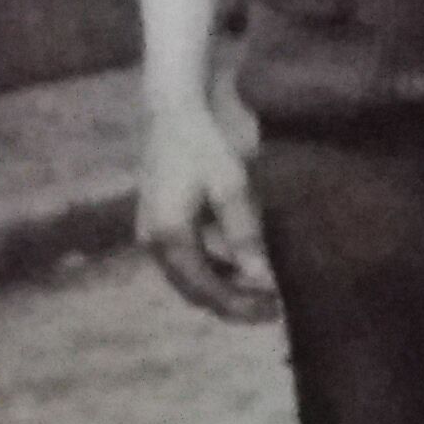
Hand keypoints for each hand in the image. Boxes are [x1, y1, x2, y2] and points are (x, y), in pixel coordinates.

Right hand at [140, 104, 277, 322]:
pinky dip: (213, 271)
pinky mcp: (159, 223)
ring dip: (222, 289)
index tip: (272, 312)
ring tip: (261, 294)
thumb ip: (244, 235)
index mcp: (169, 236)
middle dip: (231, 303)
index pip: (204, 288)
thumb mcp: (232, 189)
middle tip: (271, 310)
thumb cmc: (205, 145)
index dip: (237, 305)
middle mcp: (153, 241)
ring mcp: (151, 233)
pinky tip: (240, 268)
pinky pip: (186, 261)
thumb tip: (262, 279)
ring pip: (188, 278)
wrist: (176, 111)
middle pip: (193, 289)